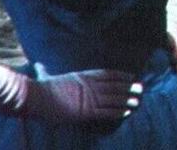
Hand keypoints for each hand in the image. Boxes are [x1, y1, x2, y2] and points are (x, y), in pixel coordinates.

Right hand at [23, 63, 142, 123]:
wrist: (36, 97)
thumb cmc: (39, 88)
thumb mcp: (50, 76)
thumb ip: (51, 72)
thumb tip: (39, 64)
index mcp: (83, 76)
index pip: (107, 74)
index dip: (121, 75)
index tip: (131, 76)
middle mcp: (89, 85)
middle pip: (114, 85)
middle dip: (128, 87)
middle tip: (141, 88)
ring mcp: (88, 98)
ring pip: (113, 99)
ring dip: (126, 100)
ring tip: (137, 101)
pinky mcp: (85, 112)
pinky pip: (106, 112)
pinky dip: (117, 112)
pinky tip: (126, 112)